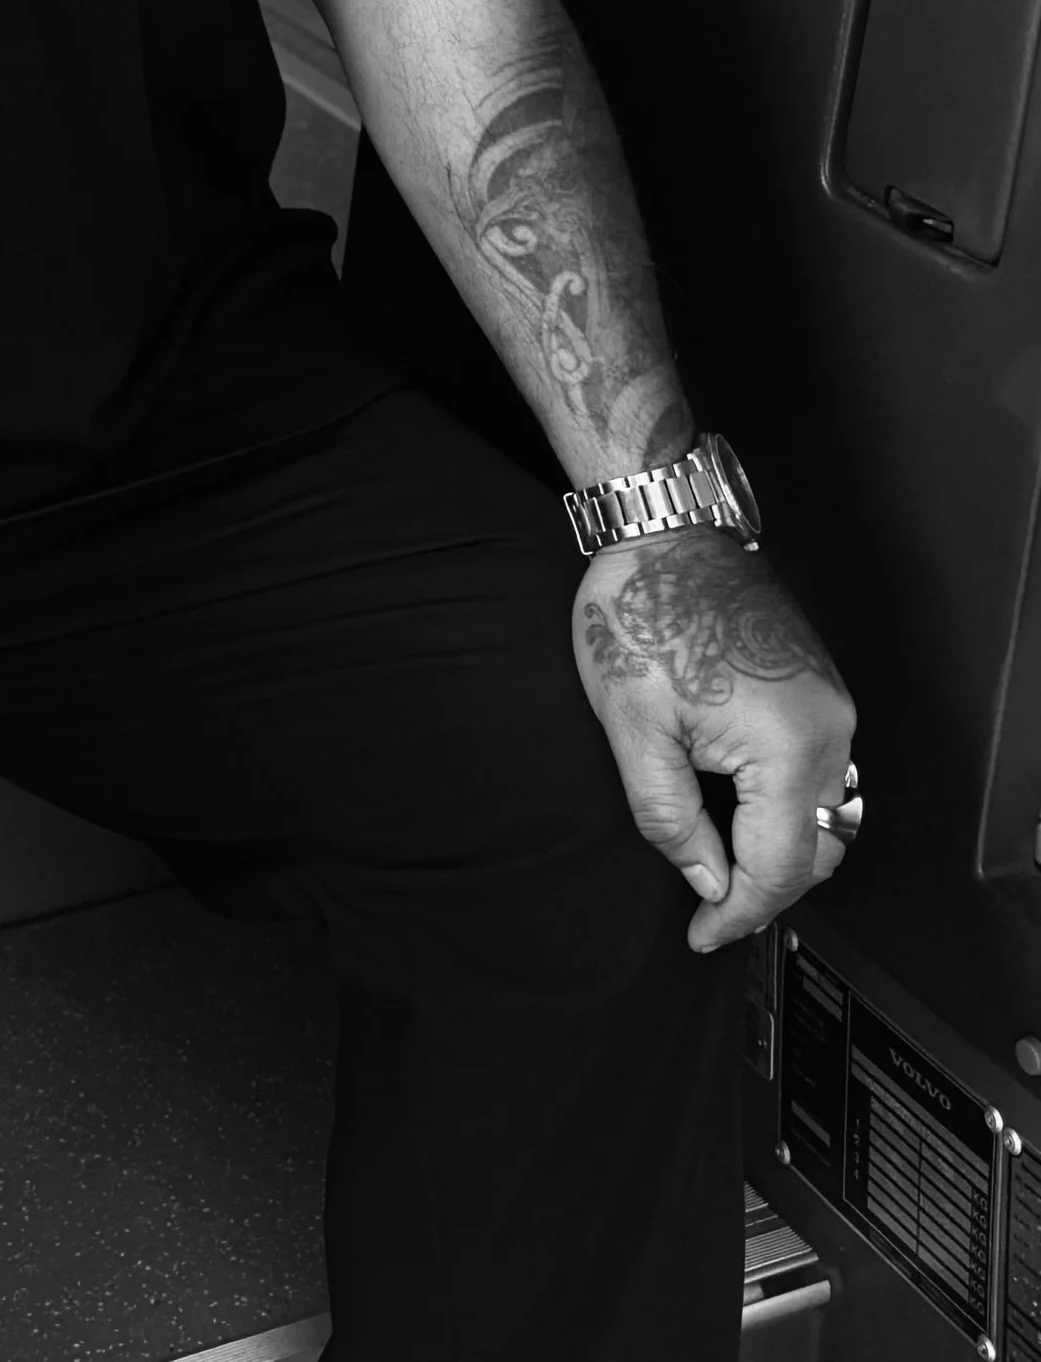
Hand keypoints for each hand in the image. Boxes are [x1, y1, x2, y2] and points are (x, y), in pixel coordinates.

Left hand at [574, 531, 855, 953]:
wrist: (664, 530)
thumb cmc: (642, 612)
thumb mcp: (634, 729)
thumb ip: (672, 820)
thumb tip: (708, 881)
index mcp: (789, 748)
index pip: (781, 867)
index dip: (739, 914)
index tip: (701, 937)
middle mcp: (830, 731)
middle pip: (819, 851)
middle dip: (766, 891)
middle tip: (710, 913)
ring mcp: (833, 707)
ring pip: (828, 816)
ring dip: (784, 852)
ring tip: (725, 874)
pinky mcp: (821, 689)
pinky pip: (822, 774)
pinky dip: (789, 810)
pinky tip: (742, 818)